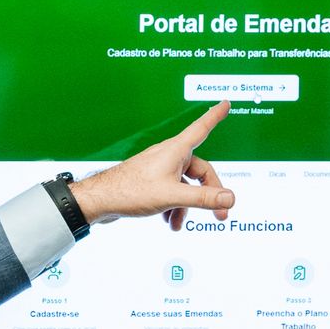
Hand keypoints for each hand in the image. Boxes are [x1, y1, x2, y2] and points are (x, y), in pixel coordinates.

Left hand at [69, 100, 234, 231]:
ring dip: (187, 206)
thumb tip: (230, 199)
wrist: (99, 200)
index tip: (225, 104)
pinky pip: (171, 192)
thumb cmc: (130, 191)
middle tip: (220, 215)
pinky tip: (168, 221)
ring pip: (184, 185)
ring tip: (180, 224)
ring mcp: (159, 169)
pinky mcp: (150, 181)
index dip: (215, 116)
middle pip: (200, 171)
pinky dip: (173, 206)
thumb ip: (202, 198)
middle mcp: (169, 156)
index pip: (201, 128)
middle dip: (209, 194)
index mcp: (176, 151)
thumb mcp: (172, 196)